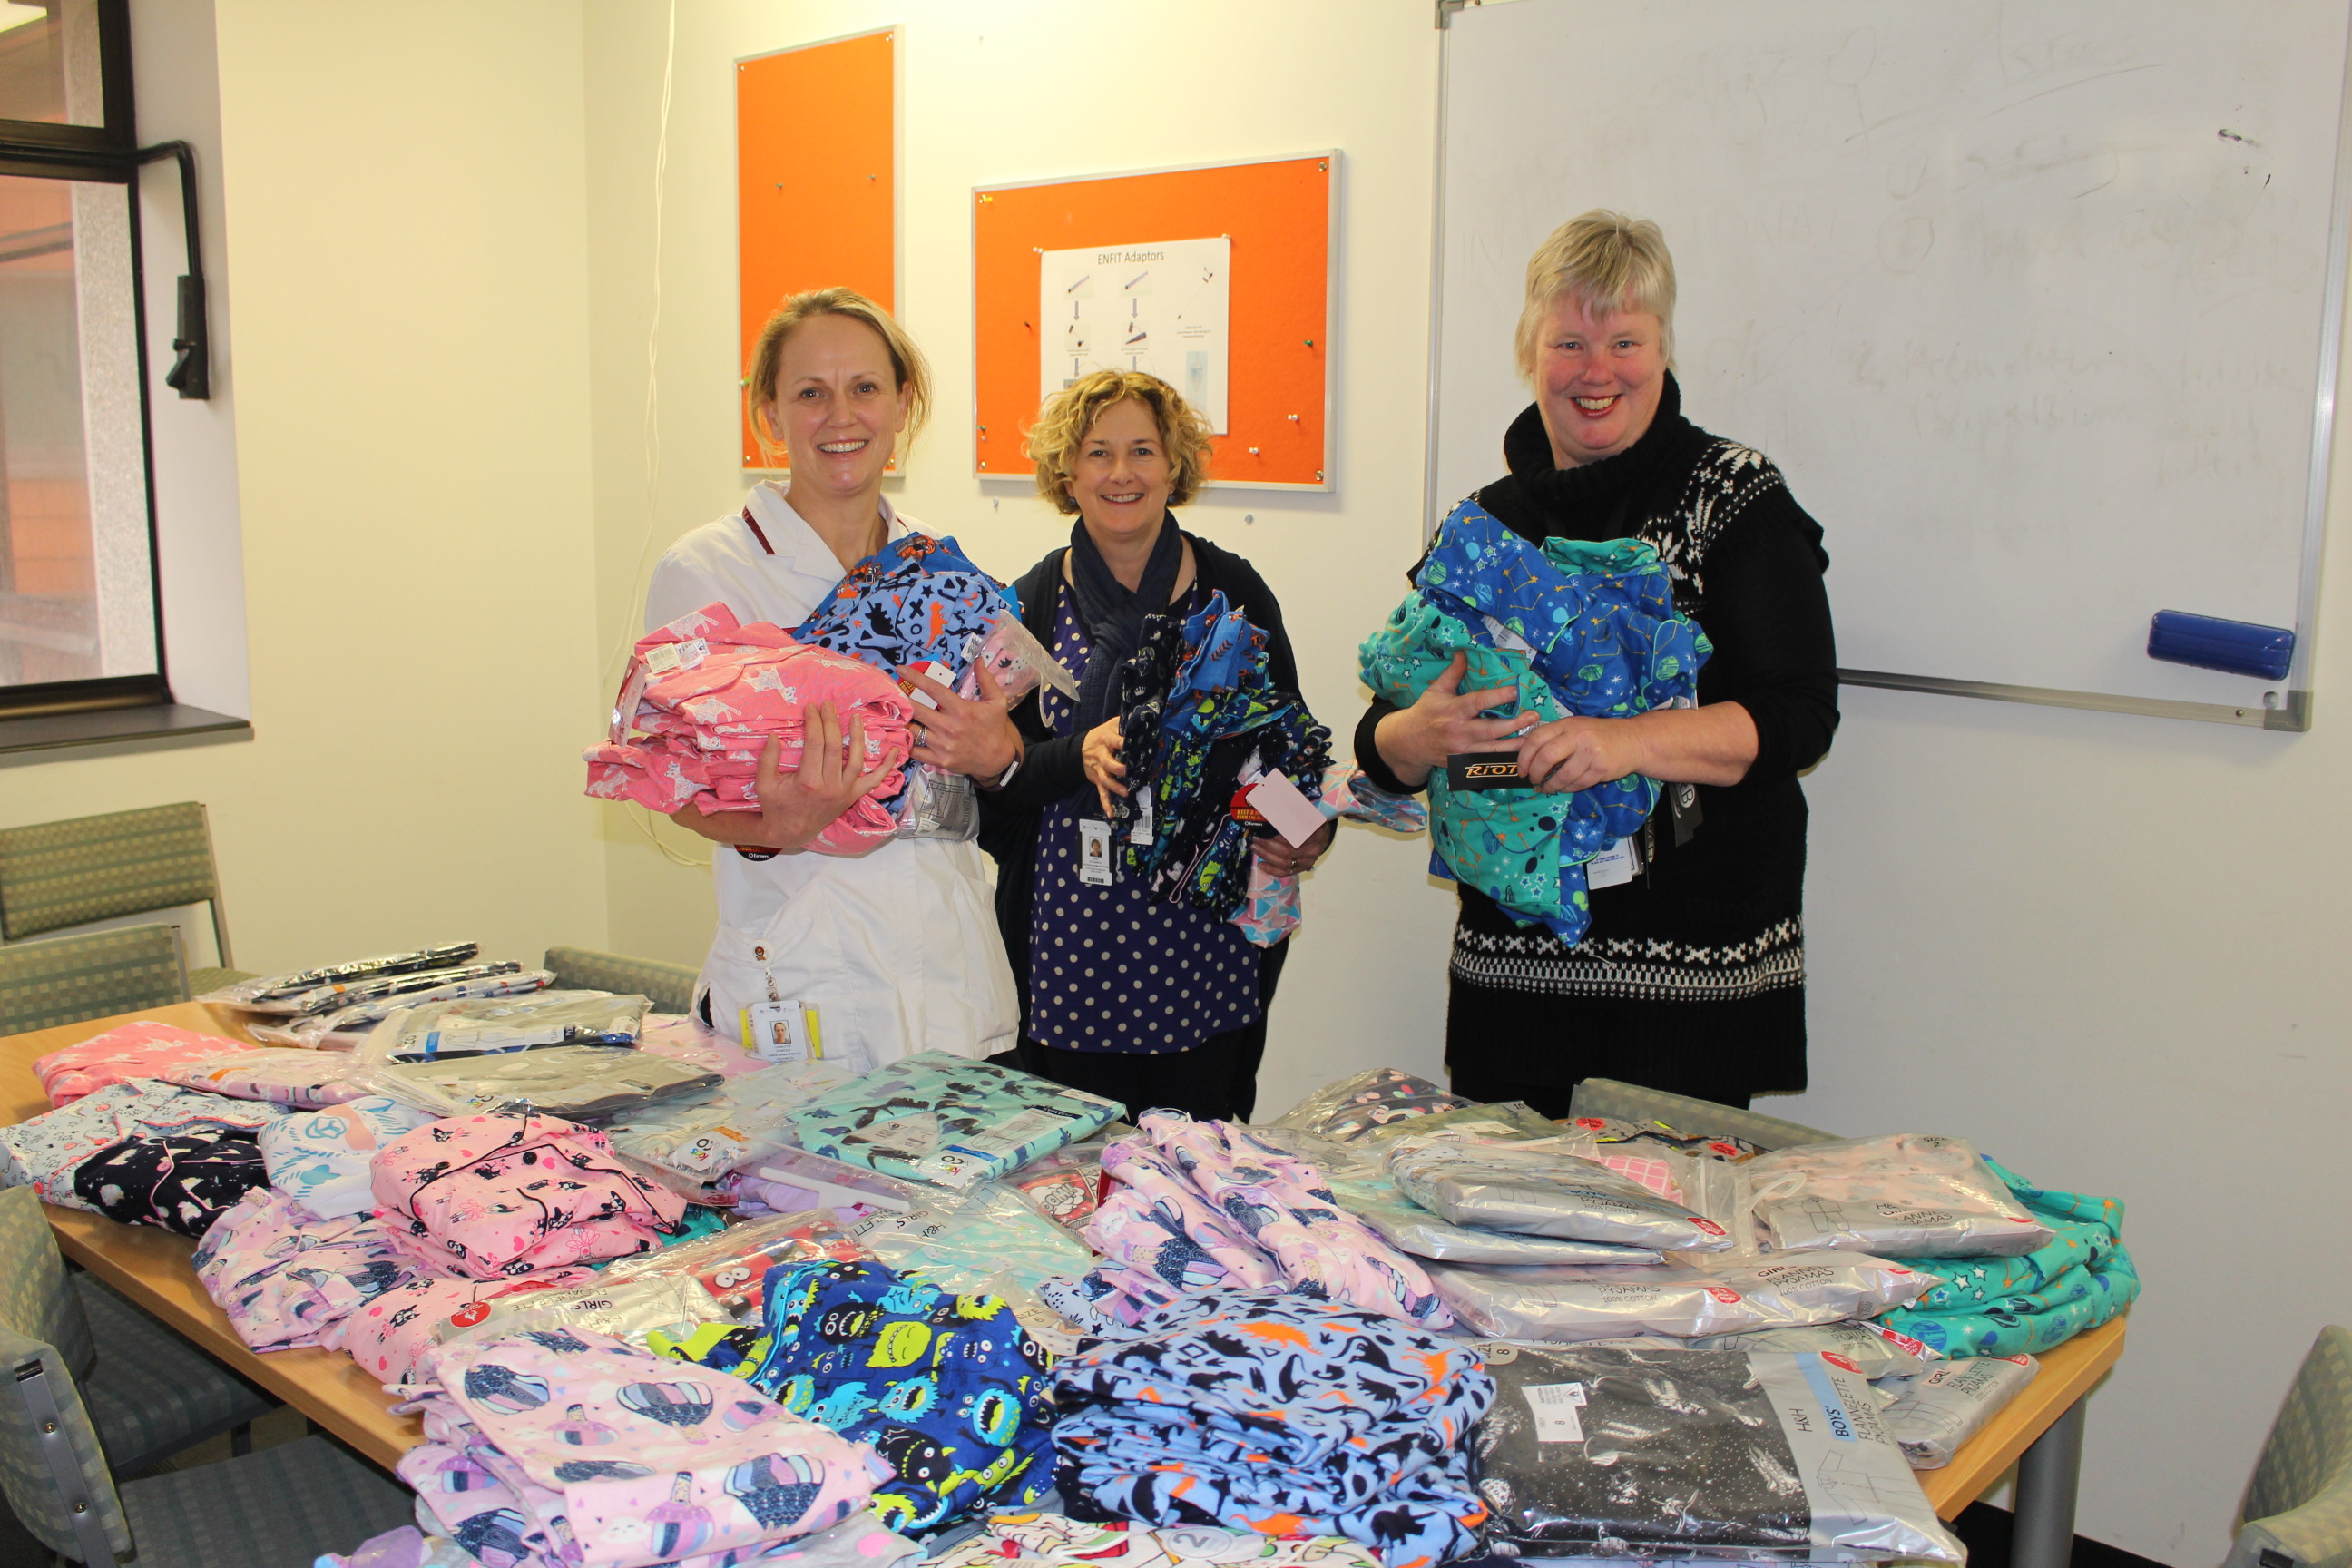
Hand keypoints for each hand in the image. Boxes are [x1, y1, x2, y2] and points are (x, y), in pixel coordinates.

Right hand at [750, 702, 904, 847]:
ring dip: (858, 736)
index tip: (811, 708)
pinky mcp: (852, 797)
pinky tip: (895, 751)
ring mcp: (844, 792)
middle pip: (835, 747)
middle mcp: (830, 786)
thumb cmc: (776, 806)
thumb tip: (774, 735)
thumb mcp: (764, 784)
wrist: (791, 832)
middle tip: (828, 705)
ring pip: (857, 760)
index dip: (814, 722)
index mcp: (808, 781)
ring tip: (856, 717)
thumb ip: (768, 759)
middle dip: (831, 722)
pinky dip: (887, 767)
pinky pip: (874, 781)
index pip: (815, 743)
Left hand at [898, 661, 1019, 779]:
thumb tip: (979, 659)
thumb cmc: (995, 728)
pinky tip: (903, 735)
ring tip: (896, 714)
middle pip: (917, 709)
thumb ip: (986, 679)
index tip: (900, 669)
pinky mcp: (939, 760)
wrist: (998, 759)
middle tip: (892, 693)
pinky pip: (915, 751)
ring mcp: (942, 746)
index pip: (932, 689)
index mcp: (961, 710)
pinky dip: (907, 743)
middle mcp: (949, 727)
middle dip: (901, 699)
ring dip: (903, 721)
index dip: (914, 677)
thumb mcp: (997, 701)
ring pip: (913, 730)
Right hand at [1081, 718, 1126, 816]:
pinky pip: (1101, 793)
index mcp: (1106, 740)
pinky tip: (1111, 814)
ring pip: (1105, 780)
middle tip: (1129, 771)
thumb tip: (1142, 719)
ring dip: (1115, 787)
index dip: (1124, 743)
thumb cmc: (1101, 735)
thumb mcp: (1111, 725)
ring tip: (1126, 792)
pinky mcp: (1097, 780)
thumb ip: (1124, 723)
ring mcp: (1098, 770)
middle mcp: (1101, 756)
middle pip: (1108, 763)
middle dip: (1119, 768)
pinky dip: (1106, 804)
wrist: (1079, 749)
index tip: (1135, 744)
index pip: (1116, 741)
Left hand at [1254, 817, 1336, 875]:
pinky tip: (1261, 865)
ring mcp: (1309, 860)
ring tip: (1255, 849)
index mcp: (1315, 832)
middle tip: (1255, 839)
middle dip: (1267, 846)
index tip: (1262, 830)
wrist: (1322, 833)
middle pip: (1287, 851)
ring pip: (1285, 863)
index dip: (1276, 835)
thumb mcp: (1305, 811)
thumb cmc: (1310, 820)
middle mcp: (1313, 849)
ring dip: (1267, 857)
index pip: (1293, 836)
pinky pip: (1287, 872)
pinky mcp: (1303, 868)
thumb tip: (1268, 806)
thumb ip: (1290, 811)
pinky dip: (1272, 870)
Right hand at [1371, 652, 1534, 786]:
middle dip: (1514, 723)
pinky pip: (1487, 762)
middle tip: (1534, 716)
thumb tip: (1464, 651)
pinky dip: (1504, 758)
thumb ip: (1453, 673)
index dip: (1498, 696)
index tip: (1516, 690)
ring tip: (1533, 737)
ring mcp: (1462, 750)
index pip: (1478, 702)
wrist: (1408, 743)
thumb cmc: (1425, 713)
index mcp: (1453, 711)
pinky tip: (1520, 754)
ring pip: (1493, 749)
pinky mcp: (1463, 763)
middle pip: (1491, 730)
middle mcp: (1459, 732)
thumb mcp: (1436, 690)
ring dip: (1515, 744)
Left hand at [1514, 715, 1644, 793]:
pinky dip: (1567, 788)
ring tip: (1546, 787)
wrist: (1634, 740)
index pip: (1536, 738)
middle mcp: (1578, 736)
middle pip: (1546, 756)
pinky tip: (1564, 787)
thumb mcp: (1576, 728)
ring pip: (1562, 775)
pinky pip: (1577, 784)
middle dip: (1535, 772)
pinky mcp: (1601, 768)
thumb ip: (1555, 738)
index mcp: (1567, 724)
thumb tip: (1527, 757)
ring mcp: (1591, 752)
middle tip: (1533, 780)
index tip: (1522, 769)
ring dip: (1551, 785)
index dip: (1524, 757)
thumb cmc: (1599, 735)